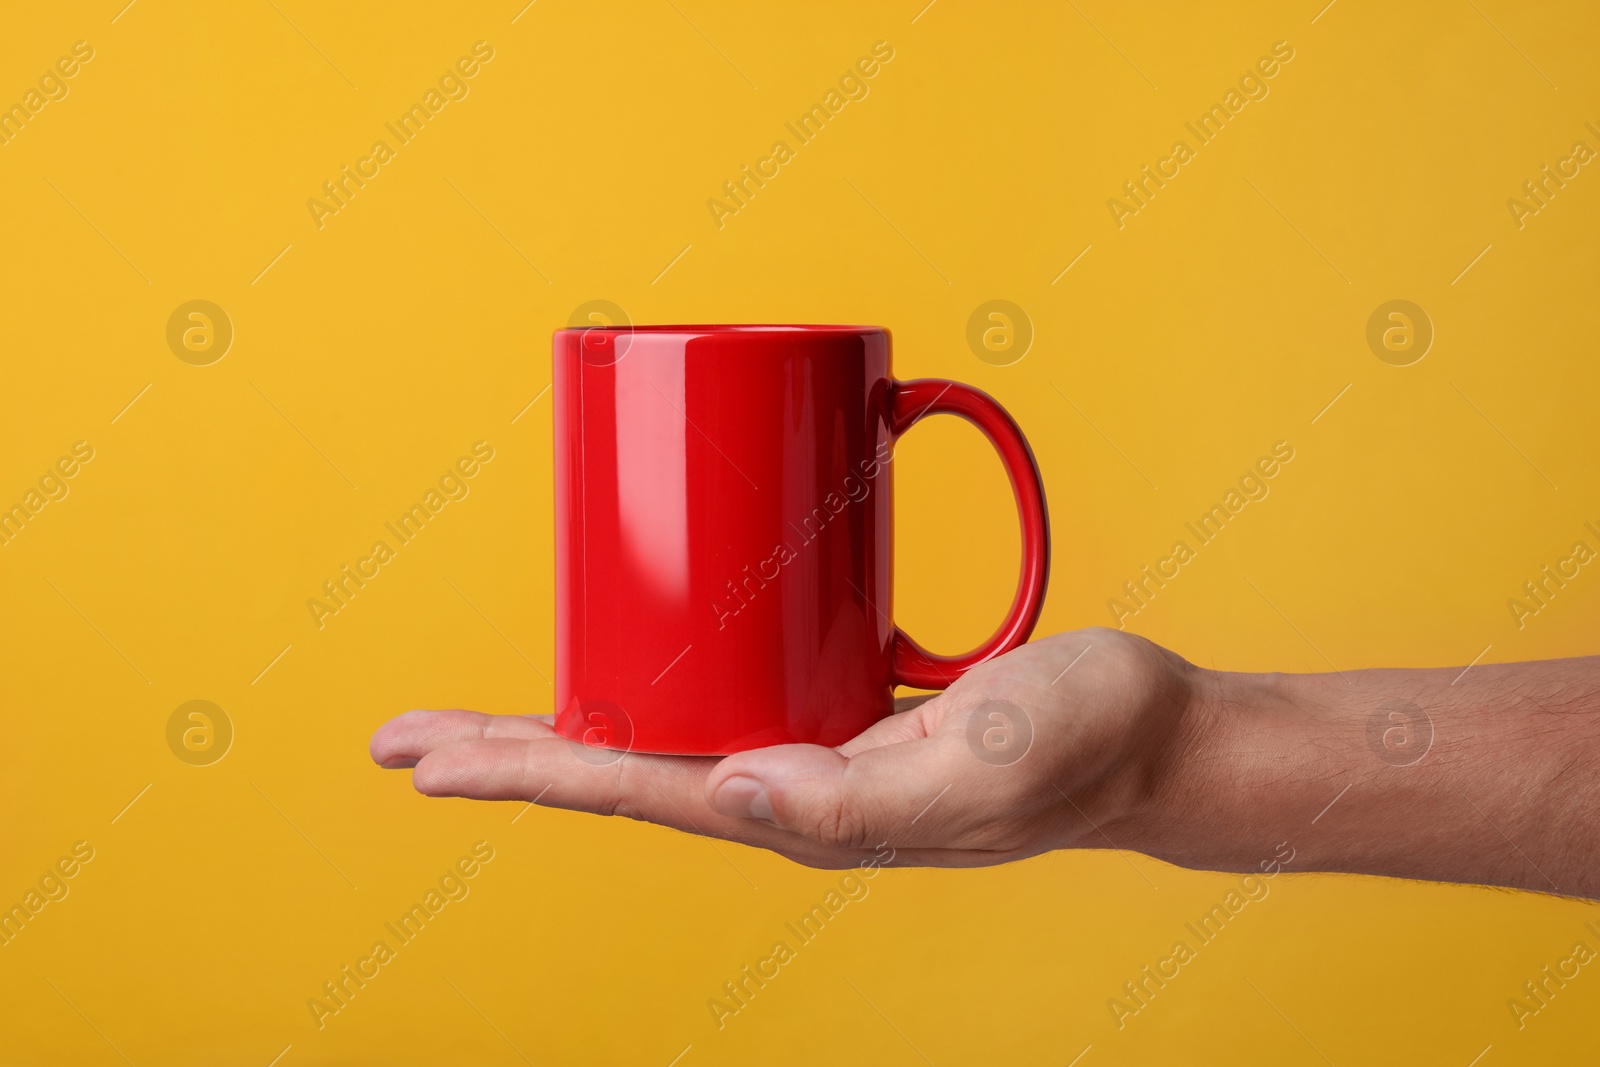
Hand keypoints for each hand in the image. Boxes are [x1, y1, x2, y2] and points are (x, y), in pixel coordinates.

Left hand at [369, 628, 1201, 868]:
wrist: (1150, 735)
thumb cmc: (1080, 750)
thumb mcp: (977, 770)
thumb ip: (859, 802)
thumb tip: (731, 802)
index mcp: (805, 810)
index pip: (634, 790)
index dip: (526, 767)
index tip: (428, 754)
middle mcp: (790, 784)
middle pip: (619, 764)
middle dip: (507, 751)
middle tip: (401, 735)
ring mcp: (811, 745)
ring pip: (661, 727)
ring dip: (564, 719)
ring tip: (478, 714)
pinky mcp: (842, 702)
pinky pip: (726, 687)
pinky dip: (658, 670)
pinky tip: (628, 659)